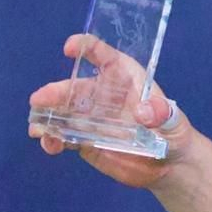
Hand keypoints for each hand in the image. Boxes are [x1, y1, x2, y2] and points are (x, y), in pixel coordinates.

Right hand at [27, 33, 193, 189]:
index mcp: (125, 78)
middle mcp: (103, 95)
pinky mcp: (84, 139)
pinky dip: (52, 139)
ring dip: (46, 117)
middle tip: (39, 100)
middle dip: (55, 92)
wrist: (169, 165)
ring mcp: (91, 117)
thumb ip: (161, 113)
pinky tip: (50, 145)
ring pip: (61, 112)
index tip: (71, 47)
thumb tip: (142, 112)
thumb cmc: (174, 132)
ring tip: (38, 129)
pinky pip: (62, 136)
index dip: (87, 47)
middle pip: (74, 87)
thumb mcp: (173, 120)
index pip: (104, 56)